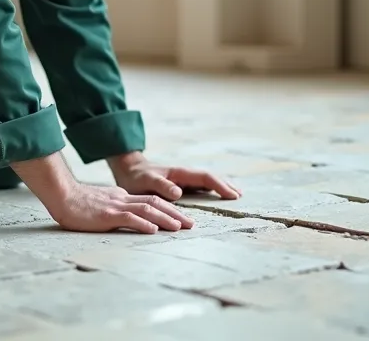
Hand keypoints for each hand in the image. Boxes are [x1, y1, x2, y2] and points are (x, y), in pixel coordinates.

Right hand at [49, 184, 194, 233]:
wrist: (62, 196)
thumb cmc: (77, 204)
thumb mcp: (102, 204)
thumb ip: (115, 209)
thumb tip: (129, 218)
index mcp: (122, 197)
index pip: (151, 201)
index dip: (169, 209)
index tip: (182, 219)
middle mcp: (123, 199)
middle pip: (155, 203)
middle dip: (175, 213)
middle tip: (191, 224)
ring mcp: (116, 206)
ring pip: (147, 210)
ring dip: (165, 219)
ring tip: (179, 228)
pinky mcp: (107, 215)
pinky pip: (129, 218)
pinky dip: (143, 224)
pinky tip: (154, 230)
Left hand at [107, 151, 241, 201]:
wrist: (128, 171)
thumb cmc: (136, 179)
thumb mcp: (145, 182)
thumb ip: (161, 186)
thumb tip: (179, 193)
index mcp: (179, 173)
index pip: (205, 177)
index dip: (220, 186)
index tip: (233, 195)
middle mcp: (184, 175)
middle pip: (210, 177)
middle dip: (225, 185)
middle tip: (240, 195)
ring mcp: (183, 179)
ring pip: (207, 181)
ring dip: (221, 186)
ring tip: (234, 195)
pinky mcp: (180, 184)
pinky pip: (200, 186)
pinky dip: (212, 189)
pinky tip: (216, 197)